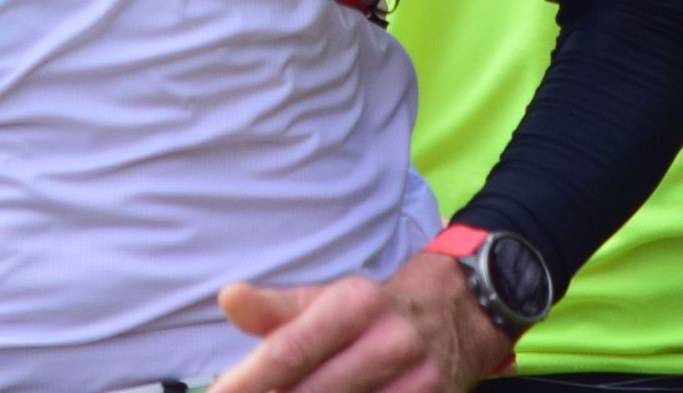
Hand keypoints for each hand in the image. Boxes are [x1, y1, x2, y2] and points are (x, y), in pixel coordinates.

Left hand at [210, 250, 507, 392]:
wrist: (455, 316)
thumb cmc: (372, 313)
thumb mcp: (326, 300)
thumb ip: (275, 309)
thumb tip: (227, 299)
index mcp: (354, 303)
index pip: (291, 349)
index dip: (249, 380)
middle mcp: (388, 341)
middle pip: (314, 391)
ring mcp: (415, 382)